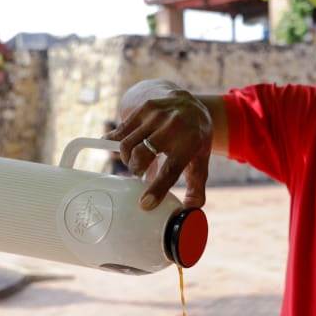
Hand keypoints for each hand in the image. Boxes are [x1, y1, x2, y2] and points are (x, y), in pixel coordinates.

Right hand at [106, 89, 212, 209]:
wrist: (190, 103)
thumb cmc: (194, 138)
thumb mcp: (200, 160)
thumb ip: (196, 187)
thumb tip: (189, 212)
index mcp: (190, 142)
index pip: (170, 169)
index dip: (157, 189)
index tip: (145, 205)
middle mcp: (173, 126)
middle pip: (141, 155)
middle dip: (136, 169)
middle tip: (140, 172)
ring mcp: (156, 115)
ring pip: (127, 144)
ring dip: (127, 158)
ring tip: (135, 161)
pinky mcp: (142, 109)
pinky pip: (120, 131)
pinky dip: (116, 143)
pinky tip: (119, 149)